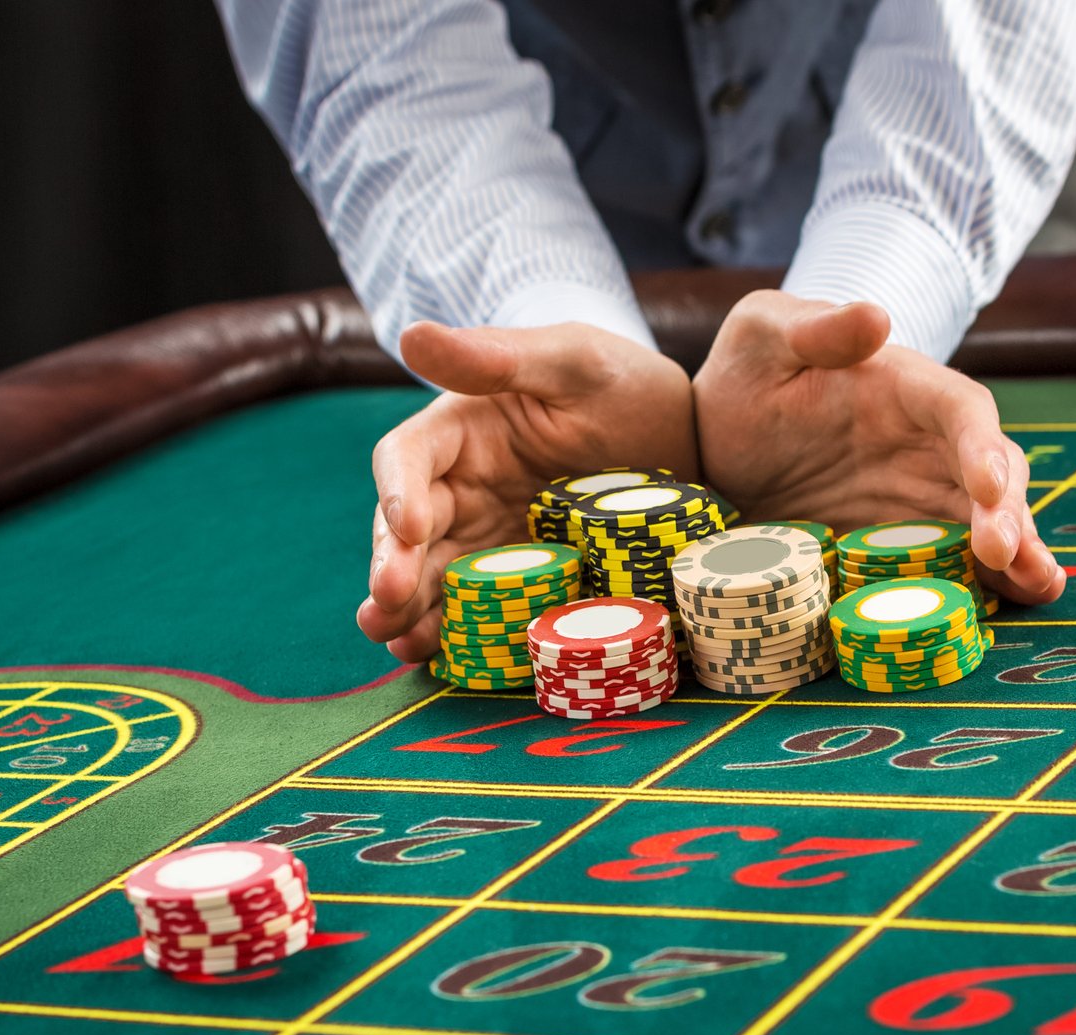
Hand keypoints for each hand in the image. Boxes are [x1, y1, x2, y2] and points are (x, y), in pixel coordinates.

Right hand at [359, 321, 695, 660]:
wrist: (690, 444)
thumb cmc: (624, 384)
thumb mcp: (573, 361)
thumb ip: (497, 357)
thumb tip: (412, 335)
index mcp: (463, 430)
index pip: (407, 458)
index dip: (396, 492)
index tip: (408, 526)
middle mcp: (463, 488)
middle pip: (407, 531)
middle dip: (392, 568)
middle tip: (385, 604)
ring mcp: (489, 540)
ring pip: (433, 577)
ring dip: (409, 612)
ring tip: (398, 643)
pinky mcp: (522, 581)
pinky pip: (479, 610)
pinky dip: (456, 634)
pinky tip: (441, 658)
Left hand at [693, 291, 1062, 602]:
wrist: (715, 445)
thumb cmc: (745, 377)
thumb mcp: (761, 336)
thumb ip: (814, 328)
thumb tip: (876, 317)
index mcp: (905, 387)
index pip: (962, 410)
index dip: (982, 446)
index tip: (990, 486)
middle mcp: (928, 444)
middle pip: (992, 473)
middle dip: (1009, 512)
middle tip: (1008, 555)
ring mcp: (920, 498)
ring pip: (988, 522)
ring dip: (1019, 553)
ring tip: (1039, 585)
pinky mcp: (903, 544)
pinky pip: (953, 562)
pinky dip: (987, 583)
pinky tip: (1012, 606)